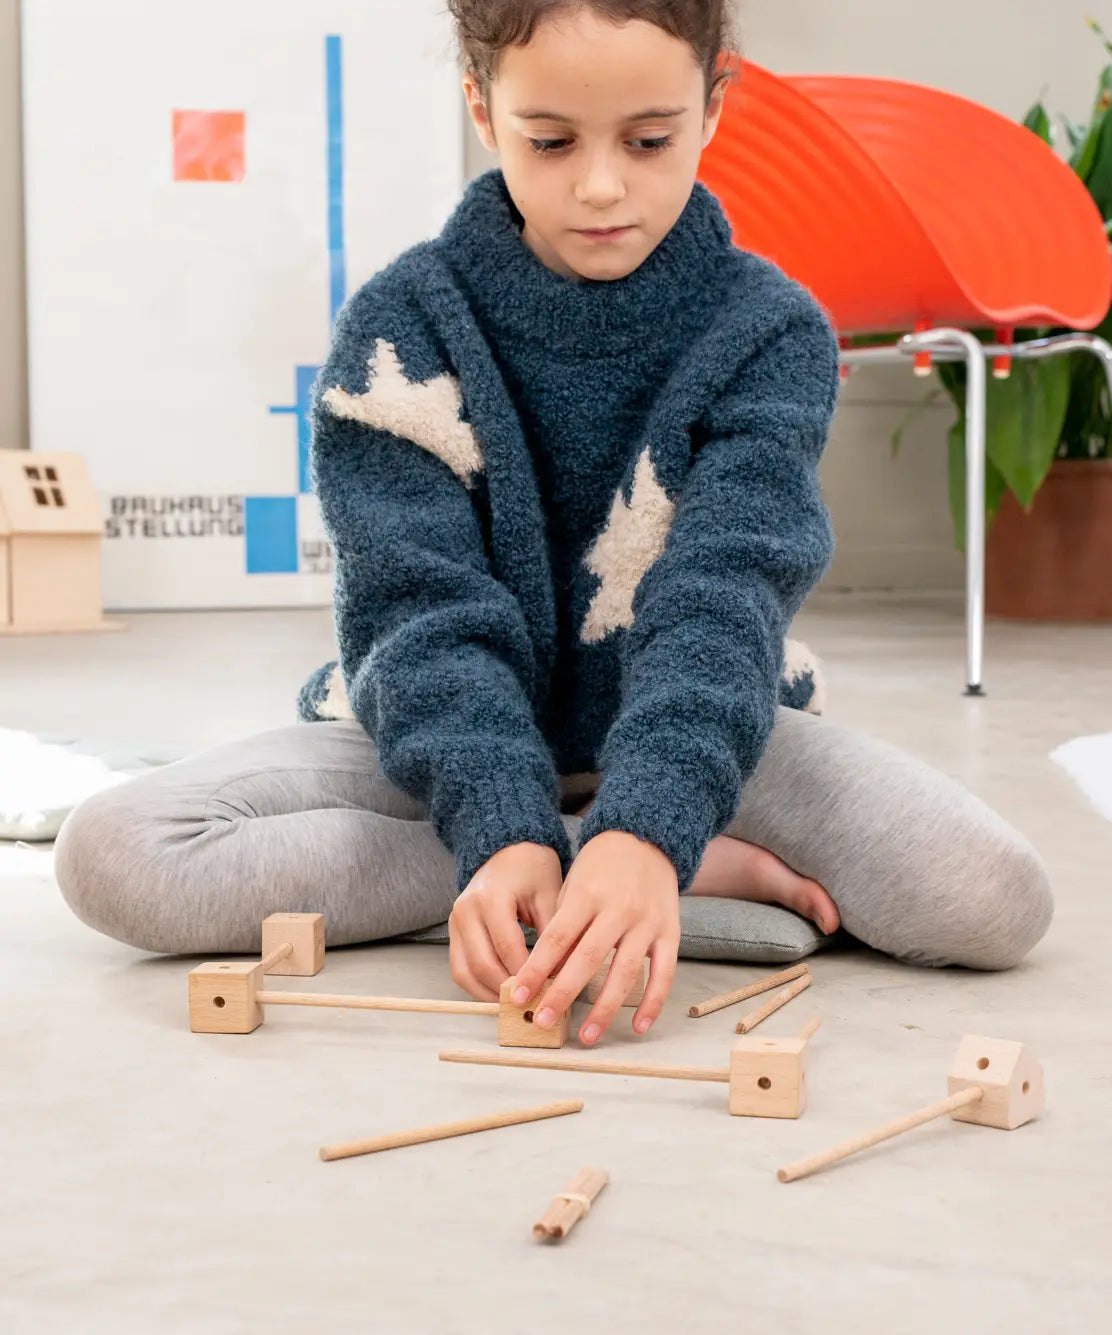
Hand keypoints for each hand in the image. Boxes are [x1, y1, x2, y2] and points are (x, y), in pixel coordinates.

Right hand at [449, 842, 562, 1000]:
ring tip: (515, 1007)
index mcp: (491, 897)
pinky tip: (500, 994)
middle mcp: (466, 910)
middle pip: (483, 964)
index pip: (508, 947)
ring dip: (489, 994)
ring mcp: (455, 922)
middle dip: (507, 990)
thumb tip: (563, 975)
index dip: (527, 975)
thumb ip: (554, 934)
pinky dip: (477, 986)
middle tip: (532, 1006)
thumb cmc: (532, 869)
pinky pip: (459, 968)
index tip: (547, 993)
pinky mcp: (453, 932)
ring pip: (465, 972)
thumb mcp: (550, 894)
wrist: (508, 850)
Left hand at [510, 830, 680, 1045]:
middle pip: (587, 960)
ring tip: (587, 1036)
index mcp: (588, 895)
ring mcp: (647, 922)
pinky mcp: (670, 932)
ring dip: (605, 1009)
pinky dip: (652, 1003)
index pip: (557, 938)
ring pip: (626, 973)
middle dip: (562, 995)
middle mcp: (618, 910)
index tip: (518, 995)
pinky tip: (637, 1027)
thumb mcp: (574, 885)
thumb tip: (544, 974)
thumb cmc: (601, 865)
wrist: (645, 837)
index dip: (536, 969)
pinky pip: (664, 973)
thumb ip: (563, 925)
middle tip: (542, 1022)